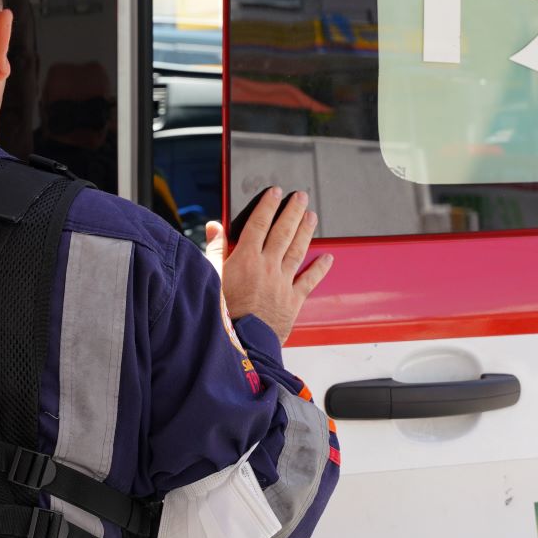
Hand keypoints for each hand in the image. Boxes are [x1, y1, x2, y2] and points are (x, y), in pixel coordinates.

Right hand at [205, 187, 332, 343]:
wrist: (240, 344)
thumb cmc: (222, 314)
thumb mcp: (210, 277)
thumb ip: (215, 249)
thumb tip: (213, 226)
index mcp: (245, 259)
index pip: (259, 223)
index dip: (268, 206)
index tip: (275, 193)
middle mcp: (267, 266)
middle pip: (283, 232)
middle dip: (293, 212)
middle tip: (301, 197)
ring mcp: (282, 282)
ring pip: (297, 250)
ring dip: (306, 231)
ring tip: (312, 216)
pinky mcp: (292, 300)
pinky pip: (309, 281)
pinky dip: (319, 269)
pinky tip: (327, 258)